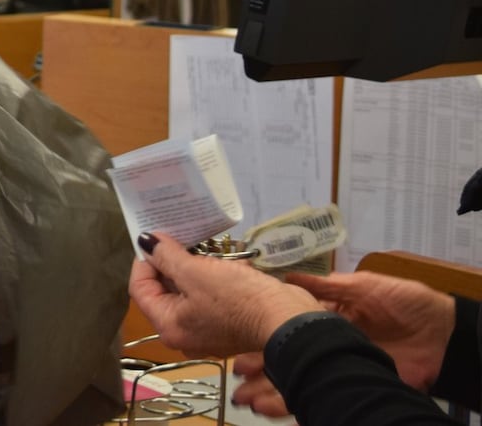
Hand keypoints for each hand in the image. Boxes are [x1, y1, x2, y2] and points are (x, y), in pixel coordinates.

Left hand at [128, 233, 321, 357]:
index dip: (144, 261)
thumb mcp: (195, 272)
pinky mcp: (228, 323)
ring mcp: (207, 330)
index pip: (140, 288)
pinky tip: (224, 261)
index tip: (156, 239)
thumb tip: (145, 241)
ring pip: (189, 291)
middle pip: (164, 290)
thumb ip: (166, 256)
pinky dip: (213, 277)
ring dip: (194, 267)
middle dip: (171, 262)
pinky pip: (210, 296)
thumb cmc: (237, 298)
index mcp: (169, 326)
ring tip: (204, 245)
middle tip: (180, 237)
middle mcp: (184, 333)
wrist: (289, 322)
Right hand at [228, 270, 455, 416]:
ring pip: (298, 378)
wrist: (445, 336)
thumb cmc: (408, 304)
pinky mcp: (352, 383)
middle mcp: (330, 342)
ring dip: (271, 388)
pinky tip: (270, 406)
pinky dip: (293, 402)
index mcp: (332, 315)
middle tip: (237, 372)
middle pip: (289, 354)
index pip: (291, 324)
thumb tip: (290, 276)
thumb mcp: (368, 285)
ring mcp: (340, 365)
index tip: (239, 337)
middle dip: (261, 365)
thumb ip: (330, 284)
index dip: (266, 331)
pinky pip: (318, 393)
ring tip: (246, 396)